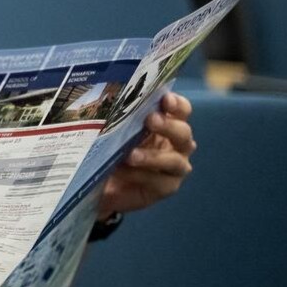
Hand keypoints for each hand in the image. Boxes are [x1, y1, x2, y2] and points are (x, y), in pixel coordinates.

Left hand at [97, 91, 195, 218]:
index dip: (176, 104)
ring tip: (131, 155)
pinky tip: (121, 170)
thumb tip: (109, 99)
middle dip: (168, 126)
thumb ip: (119, 117)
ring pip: (175, 161)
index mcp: (168, 123)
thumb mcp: (114, 129)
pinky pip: (157, 181)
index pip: (181, 110)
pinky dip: (138, 175)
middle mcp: (177, 145)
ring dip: (153, 157)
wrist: (103, 182)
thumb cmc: (113, 148)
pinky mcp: (167, 187)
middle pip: (183, 133)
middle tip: (150, 120)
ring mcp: (175, 168)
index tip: (165, 99)